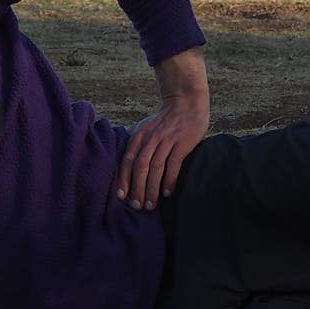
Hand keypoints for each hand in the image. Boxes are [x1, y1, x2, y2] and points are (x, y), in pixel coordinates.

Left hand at [116, 48, 209, 208]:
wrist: (187, 102)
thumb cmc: (165, 120)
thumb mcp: (146, 127)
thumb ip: (136, 143)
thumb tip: (125, 164)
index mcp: (139, 136)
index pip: (128, 161)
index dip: (124, 179)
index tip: (122, 197)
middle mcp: (151, 139)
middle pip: (140, 167)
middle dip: (137, 188)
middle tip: (137, 206)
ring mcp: (167, 140)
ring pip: (156, 168)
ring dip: (152, 188)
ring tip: (150, 205)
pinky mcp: (183, 143)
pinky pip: (174, 164)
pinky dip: (170, 180)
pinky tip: (168, 193)